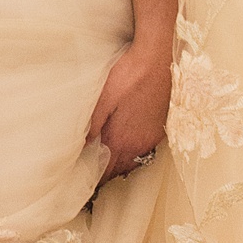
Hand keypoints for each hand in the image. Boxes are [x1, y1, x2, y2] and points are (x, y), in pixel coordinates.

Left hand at [87, 40, 171, 181]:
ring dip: (118, 164)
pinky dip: (131, 153)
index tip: (82, 183)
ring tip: (103, 163)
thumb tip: (83, 146)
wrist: (158, 58)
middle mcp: (139, 144)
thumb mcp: (103, 98)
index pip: (106, 171)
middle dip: (105, 174)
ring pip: (133, 161)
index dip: (94, 179)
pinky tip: (123, 145)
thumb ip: (93, 125)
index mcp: (122, 140)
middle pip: (119, 169)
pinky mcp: (160, 128)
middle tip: (89, 174)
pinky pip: (143, 150)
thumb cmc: (128, 75)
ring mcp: (152, 138)